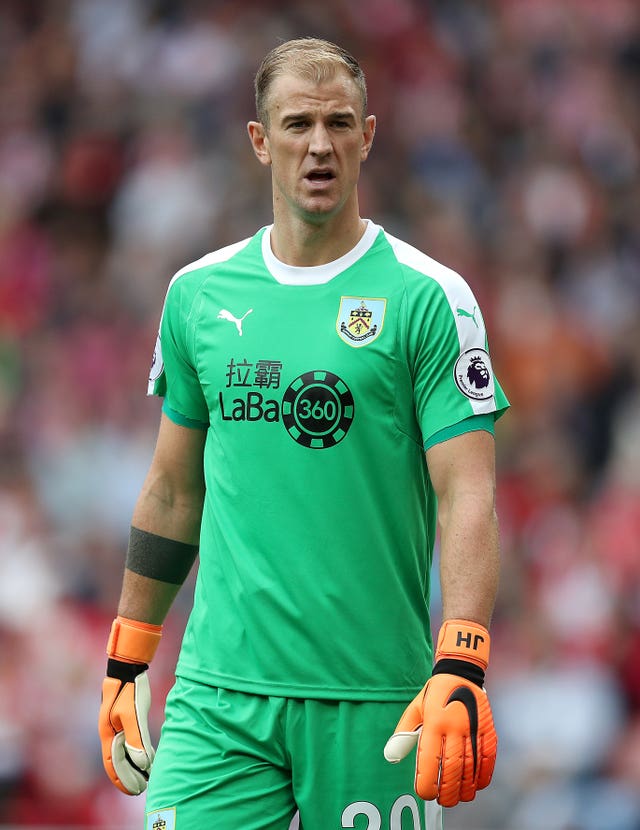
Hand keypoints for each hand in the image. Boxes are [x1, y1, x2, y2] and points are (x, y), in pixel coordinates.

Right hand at [99, 660, 153, 794]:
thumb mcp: (132, 714)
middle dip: (128, 777)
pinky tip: (148, 760)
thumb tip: (141, 763)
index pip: (112, 764)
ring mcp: (117, 727)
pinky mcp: (126, 720)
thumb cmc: (129, 690)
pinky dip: (138, 754)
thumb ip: (136, 739)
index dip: (122, 779)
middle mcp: (110, 733)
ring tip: (146, 779)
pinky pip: (130, 743)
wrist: (128, 669)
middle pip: (118, 761)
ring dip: (134, 767)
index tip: (133, 791)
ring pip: (124, 753)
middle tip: (142, 789)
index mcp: (108, 733)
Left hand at [384, 619, 496, 806]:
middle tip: (444, 802)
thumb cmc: (434, 694)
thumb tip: (391, 757)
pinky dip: (484, 775)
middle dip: (448, 791)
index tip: (425, 793)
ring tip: (459, 798)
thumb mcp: (415, 708)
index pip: (429, 759)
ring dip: (466, 787)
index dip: (427, 782)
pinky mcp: (487, 728)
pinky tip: (477, 785)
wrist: (460, 672)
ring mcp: (472, 727)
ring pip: (471, 766)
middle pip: (452, 767)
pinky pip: (488, 756)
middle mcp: (453, 726)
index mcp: (433, 721)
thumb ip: (403, 733)